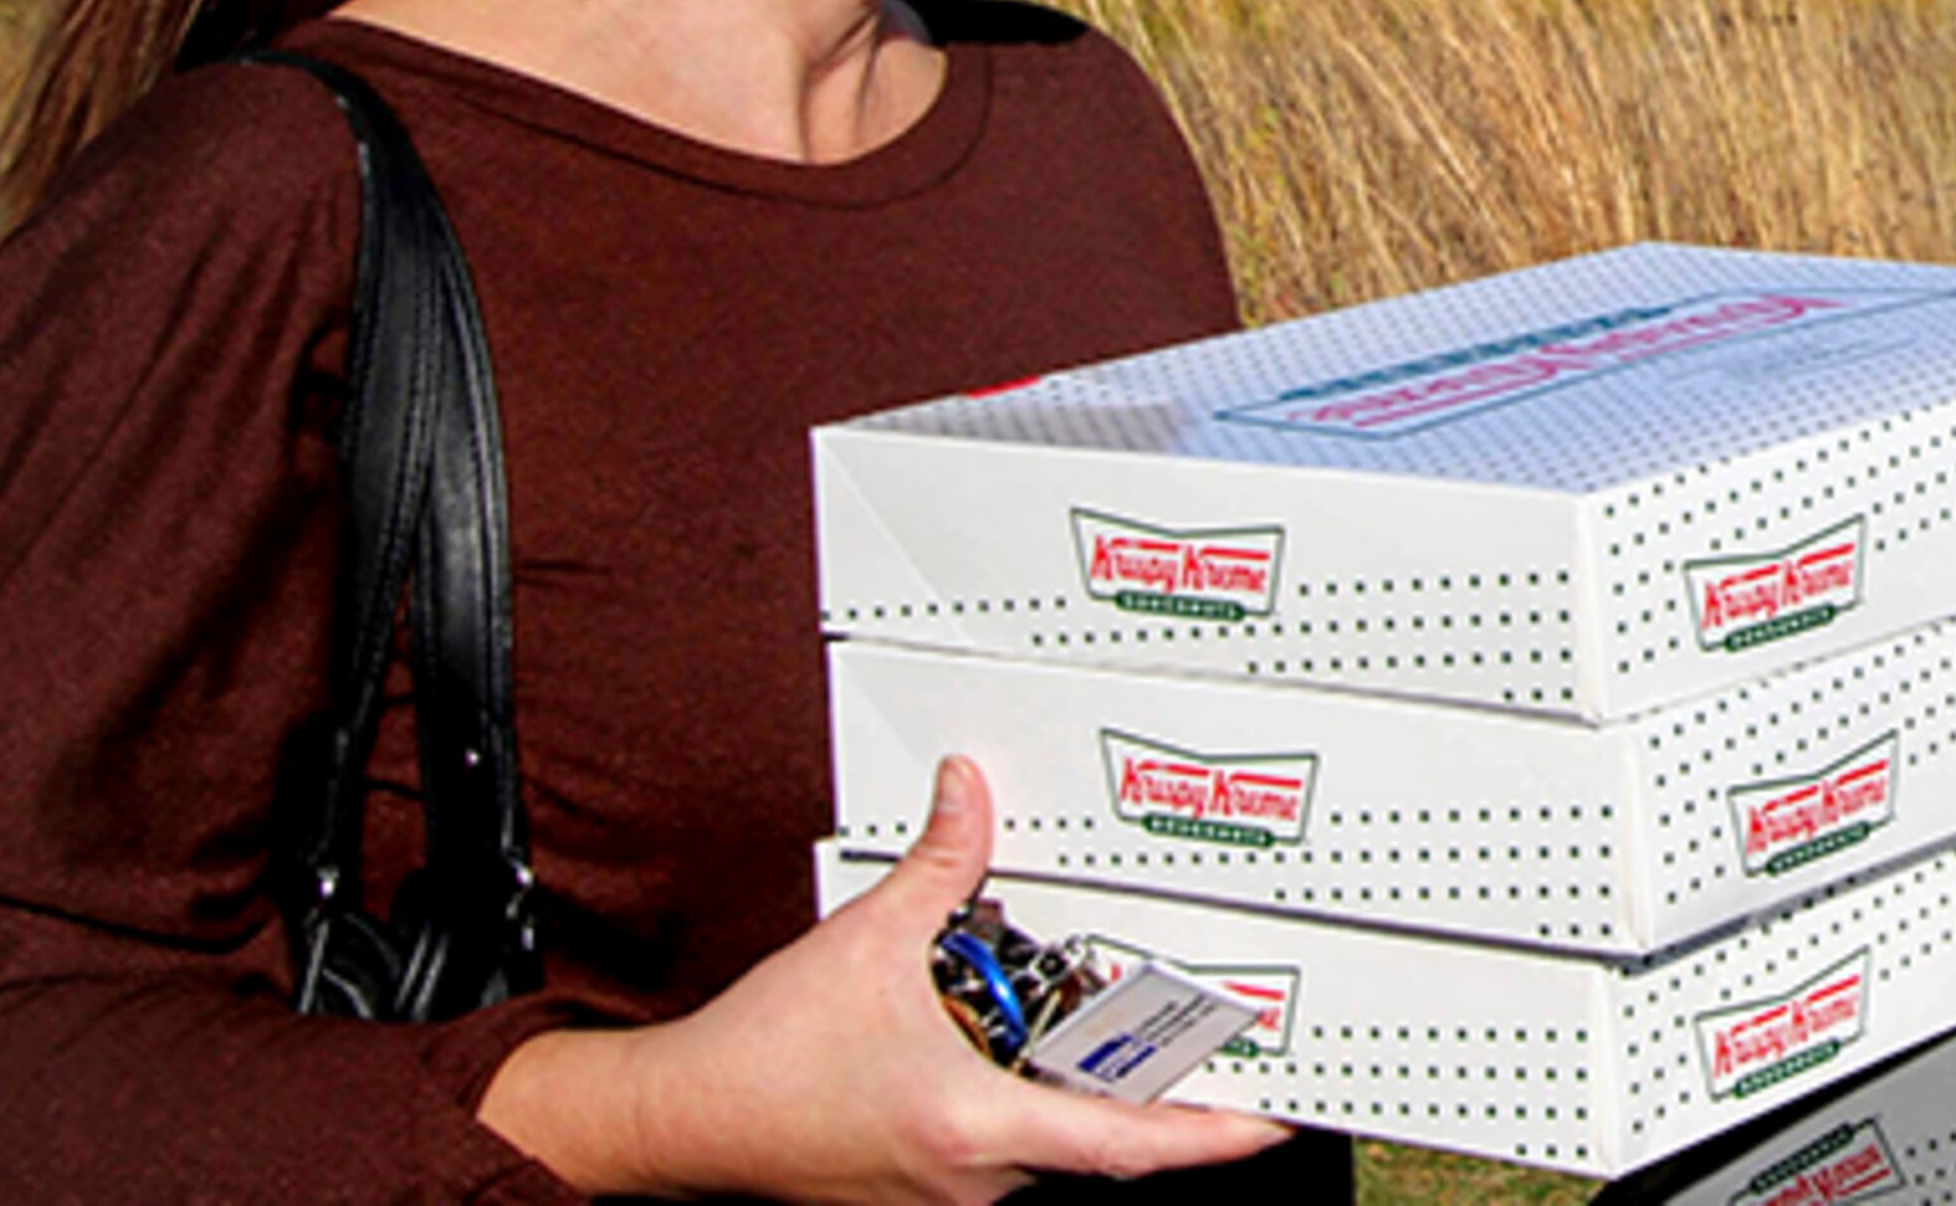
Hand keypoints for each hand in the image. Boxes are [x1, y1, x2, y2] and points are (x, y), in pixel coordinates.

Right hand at [477, 758, 1287, 1203]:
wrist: (679, 1127)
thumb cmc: (761, 1061)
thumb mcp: (865, 943)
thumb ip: (940, 865)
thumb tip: (972, 789)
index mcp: (980, 1126)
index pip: (1131, 1143)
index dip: (1213, 1135)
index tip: (1276, 1122)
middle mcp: (979, 1174)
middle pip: (1102, 1137)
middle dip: (1153, 1087)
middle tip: (1211, 1036)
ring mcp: (952, 1189)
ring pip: (1054, 1139)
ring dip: (1082, 1086)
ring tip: (1108, 1021)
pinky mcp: (928, 1183)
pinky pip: (1009, 1142)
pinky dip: (1032, 1096)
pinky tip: (1019, 1046)